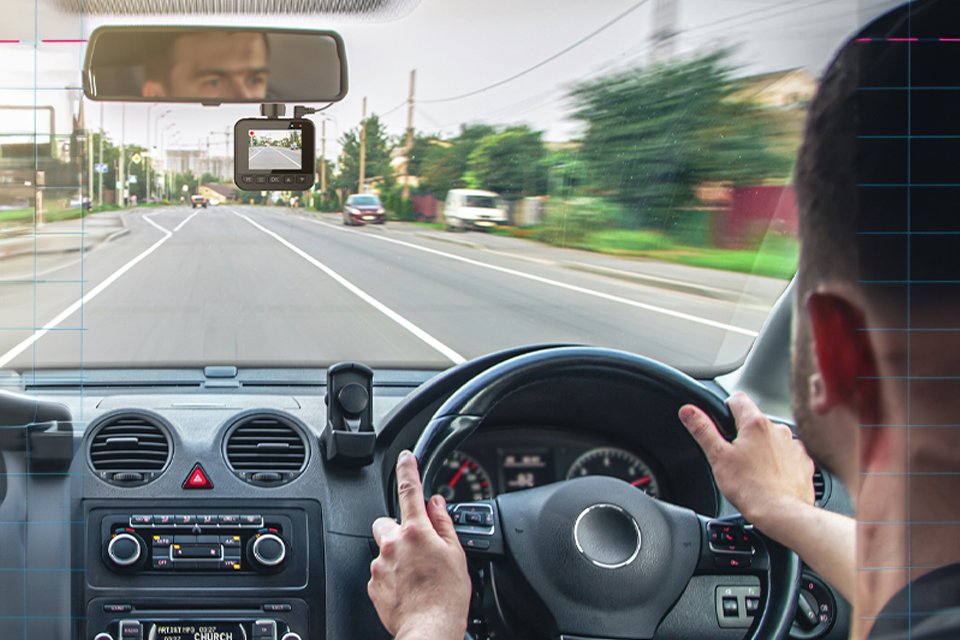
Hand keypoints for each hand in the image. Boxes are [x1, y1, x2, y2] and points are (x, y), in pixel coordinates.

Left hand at [368, 450, 470, 639]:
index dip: (408, 469)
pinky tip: (408, 588)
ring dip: (397, 556)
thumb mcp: (456, 554)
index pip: (410, 490)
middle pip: (387, 522)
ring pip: (384, 549)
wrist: (429, 630)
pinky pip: (380, 572)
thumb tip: (437, 504)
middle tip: (416, 545)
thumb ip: (444, 524)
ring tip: (417, 575)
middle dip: (398, 529)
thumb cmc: (447, 597)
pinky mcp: (373, 585)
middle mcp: (393, 544)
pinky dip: (392, 576)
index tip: (405, 457)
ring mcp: (380, 565)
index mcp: (416, 532)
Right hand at [678, 391, 814, 530]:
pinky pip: (789, 456)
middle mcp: (779, 430)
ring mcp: (794, 446)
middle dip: (744, 434)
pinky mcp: (804, 463)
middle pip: (756, 422)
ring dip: (764, 448)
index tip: (722, 420)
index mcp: (756, 424)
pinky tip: (771, 478)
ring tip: (753, 471)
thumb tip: (688, 411)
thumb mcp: (717, 457)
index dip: (726, 407)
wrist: (782, 514)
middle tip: (734, 456)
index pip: (738, 399)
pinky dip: (780, 463)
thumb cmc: (751, 488)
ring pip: (773, 439)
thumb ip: (702, 430)